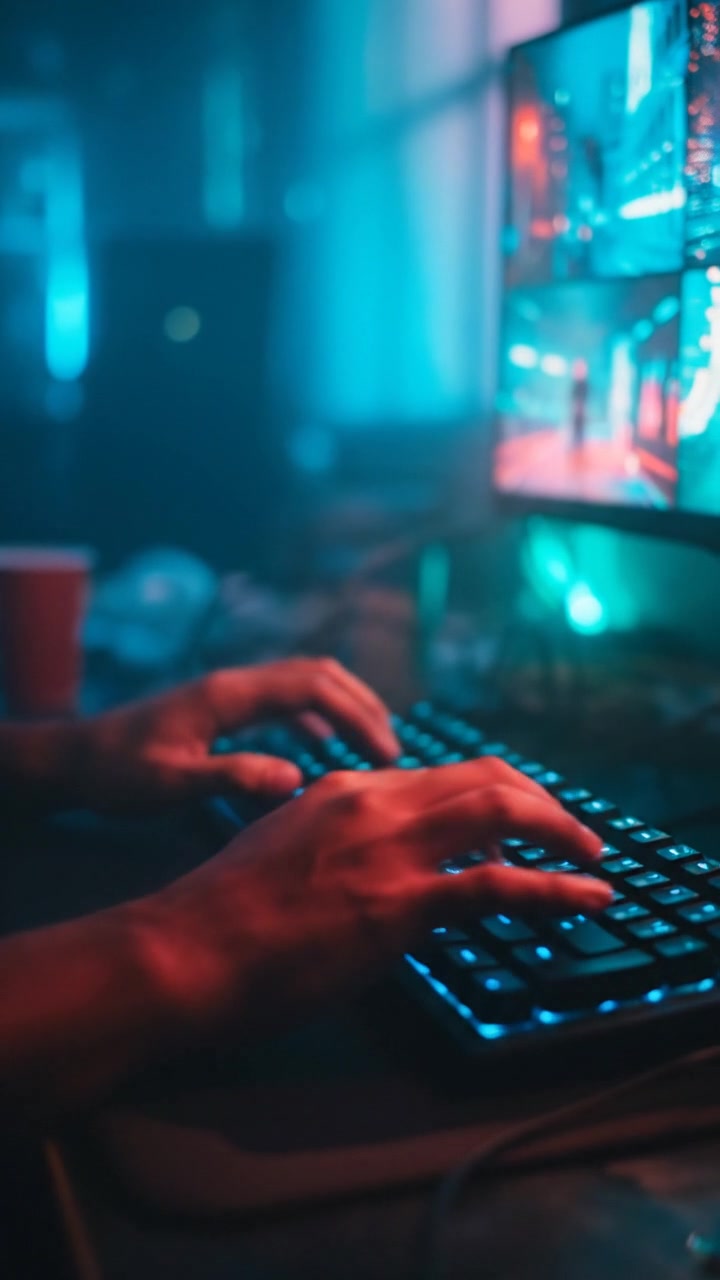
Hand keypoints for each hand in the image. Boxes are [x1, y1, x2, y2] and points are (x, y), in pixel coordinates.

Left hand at [64, 659, 399, 813]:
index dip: (356, 714)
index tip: (385, 754)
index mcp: (229, 694)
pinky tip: (324, 746)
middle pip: (318, 674)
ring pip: (305, 681)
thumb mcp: (172, 783)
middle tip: (393, 752)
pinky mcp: (224, 706)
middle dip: (362, 706)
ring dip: (344, 707)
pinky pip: (284, 699)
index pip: (312, 686)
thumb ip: (234, 777)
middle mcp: (235, 682)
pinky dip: (316, 716)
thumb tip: (299, 778)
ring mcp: (230, 691)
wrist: (76, 759)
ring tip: (373, 747)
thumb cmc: (119, 773)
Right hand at [148, 759, 610, 1037]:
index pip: (440, 775)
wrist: (187, 948)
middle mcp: (374, 800)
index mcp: (345, 787)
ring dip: (559, 828)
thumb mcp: (284, 851)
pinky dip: (557, 886)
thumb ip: (336, 844)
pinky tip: (591, 895)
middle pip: (484, 777)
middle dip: (539, 800)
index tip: (513, 827)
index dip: (490, 798)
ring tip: (591, 853)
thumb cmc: (223, 915)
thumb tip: (374, 869)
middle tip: (570, 830)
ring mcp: (390, 847)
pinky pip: (499, 884)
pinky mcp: (400, 901)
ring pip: (501, 809)